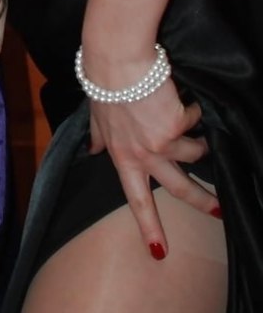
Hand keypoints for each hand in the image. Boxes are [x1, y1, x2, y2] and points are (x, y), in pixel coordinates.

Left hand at [87, 79, 217, 256]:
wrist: (117, 61)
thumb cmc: (104, 85)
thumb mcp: (97, 117)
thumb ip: (98, 138)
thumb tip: (92, 151)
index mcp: (122, 157)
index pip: (136, 199)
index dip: (150, 226)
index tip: (160, 251)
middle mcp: (143, 155)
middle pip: (179, 187)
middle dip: (202, 201)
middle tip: (218, 211)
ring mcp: (162, 142)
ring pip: (195, 152)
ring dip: (198, 141)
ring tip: (188, 123)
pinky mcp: (178, 124)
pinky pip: (195, 120)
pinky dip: (191, 109)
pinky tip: (176, 96)